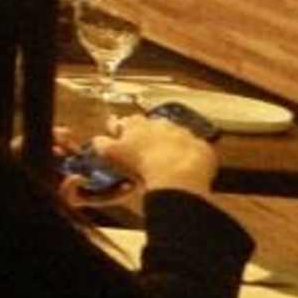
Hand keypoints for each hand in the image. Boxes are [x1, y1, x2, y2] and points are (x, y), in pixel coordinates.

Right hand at [97, 116, 219, 200]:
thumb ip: (101, 143)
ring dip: (170, 144)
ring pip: (174, 136)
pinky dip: (190, 155)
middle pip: (151, 127)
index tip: (120, 139)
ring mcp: (183, 133)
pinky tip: (186, 167)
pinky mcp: (201, 146)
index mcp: (137, 124)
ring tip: (167, 162)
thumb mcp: (112, 154)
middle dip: (148, 136)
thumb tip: (97, 138)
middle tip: (145, 154)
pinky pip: (194, 149)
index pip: (125, 122)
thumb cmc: (141, 163)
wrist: (178, 175)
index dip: (122, 131)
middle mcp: (160, 123)